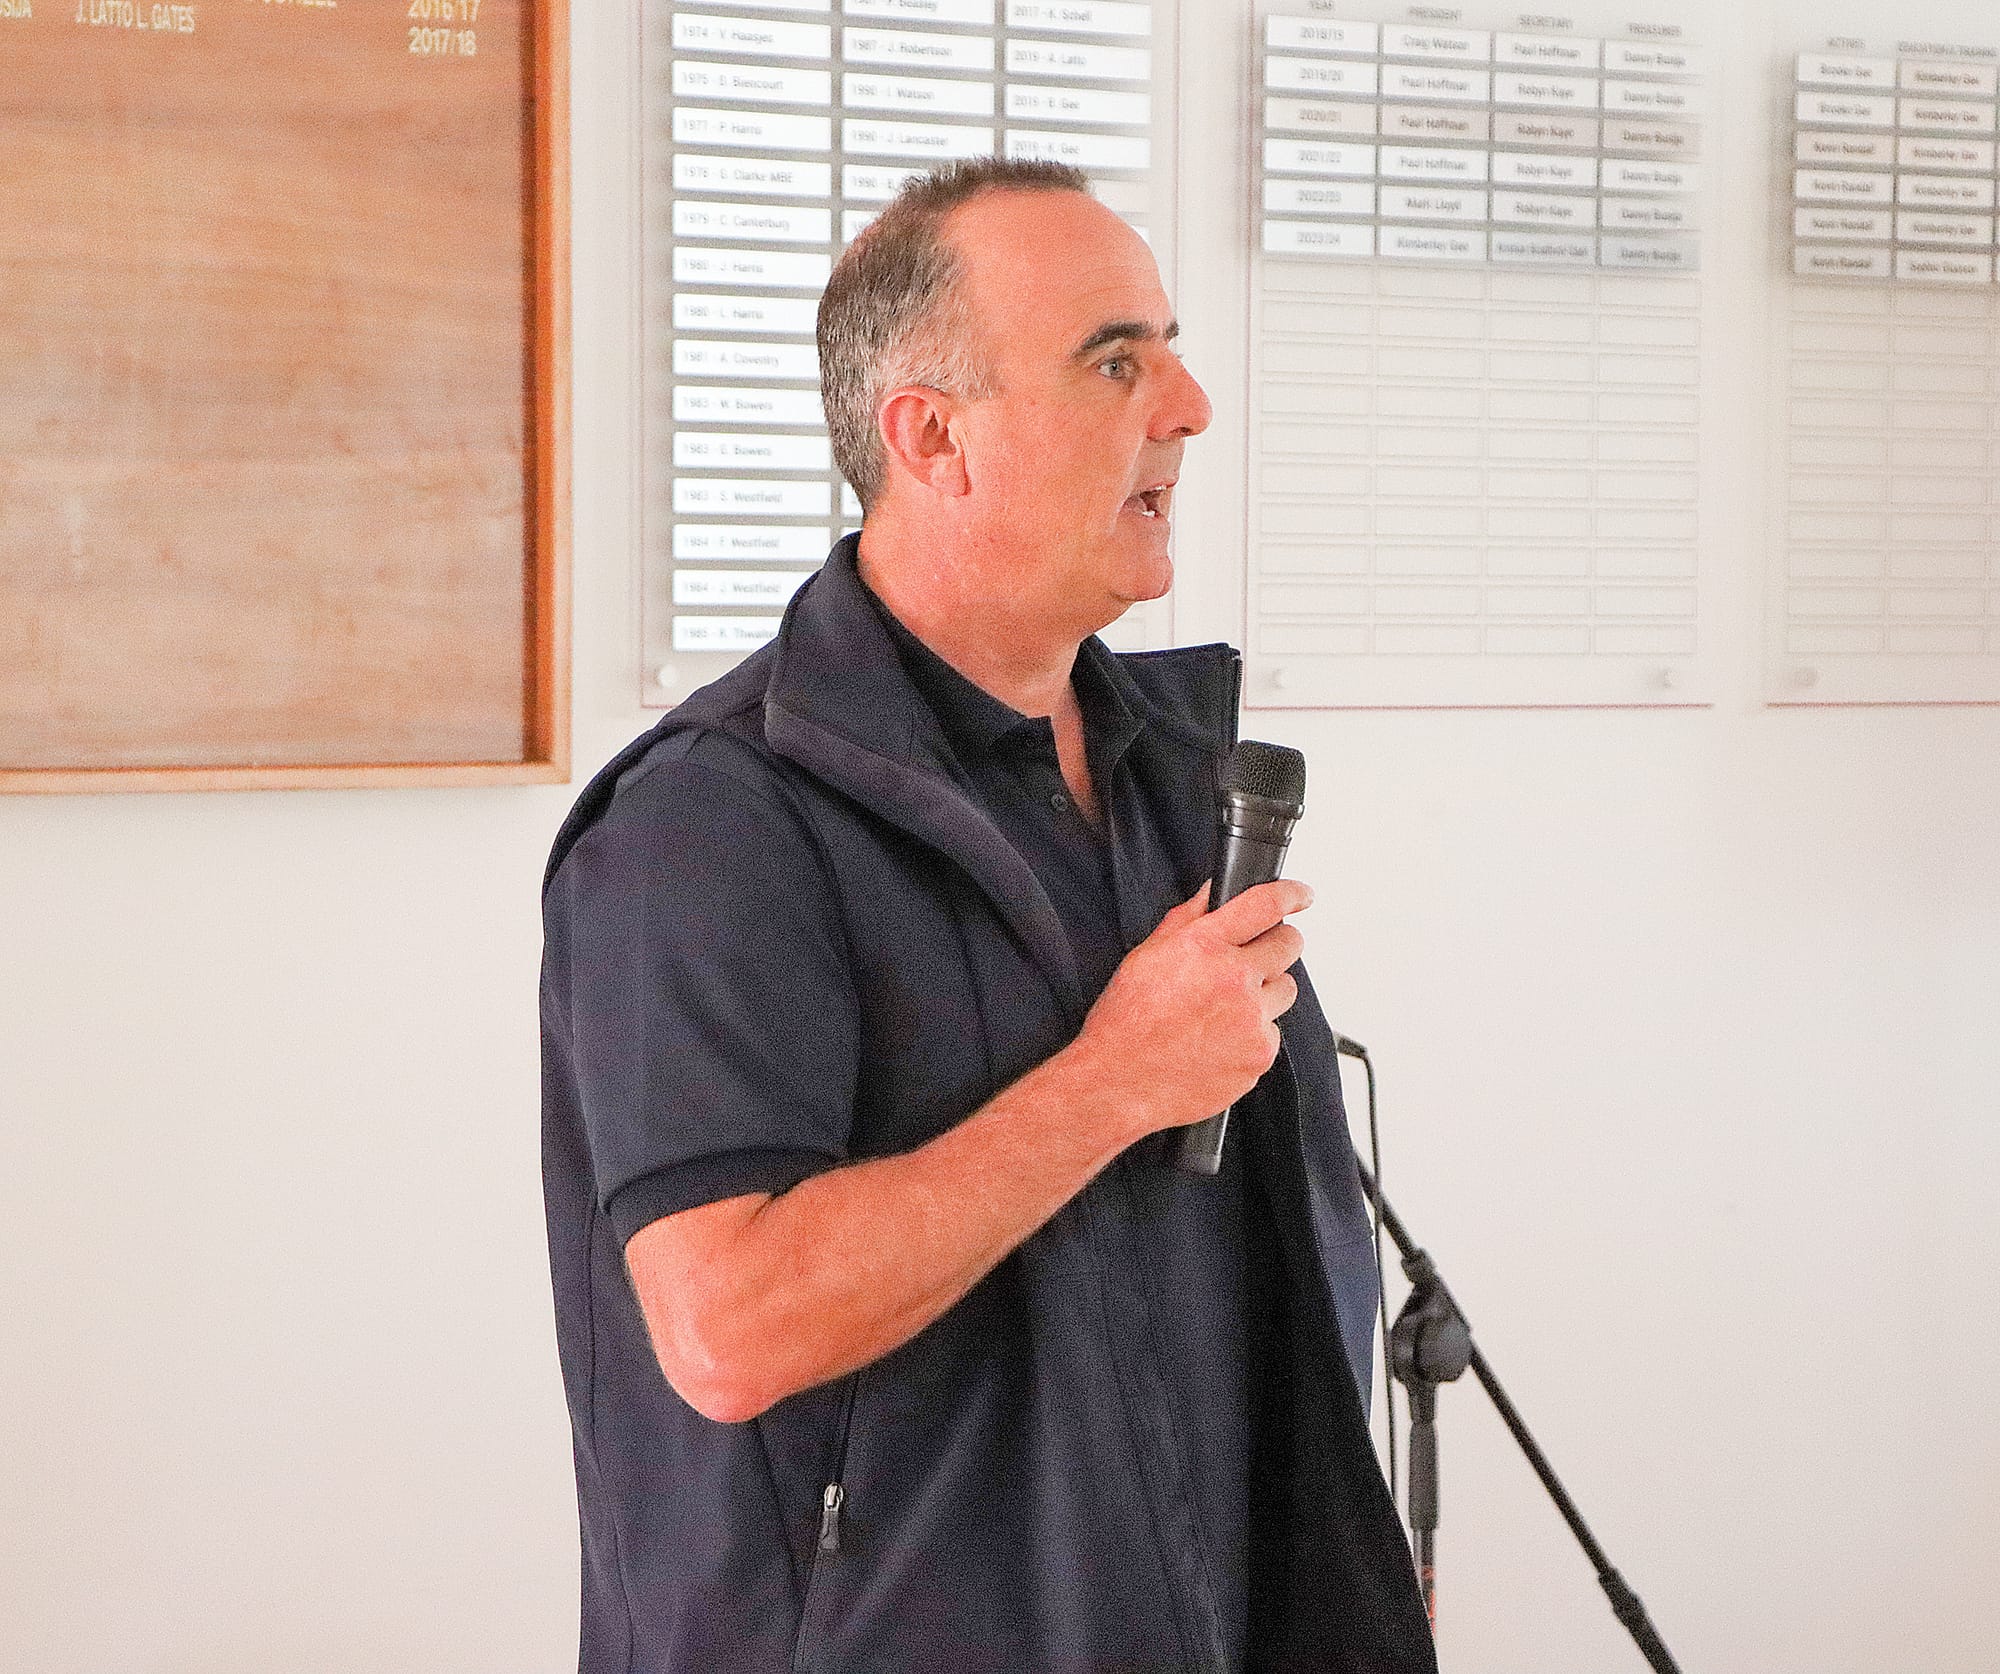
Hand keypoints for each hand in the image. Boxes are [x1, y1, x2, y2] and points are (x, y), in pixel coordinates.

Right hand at [1069, 879, 1310, 1140]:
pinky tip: (1220, 1040)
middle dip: (1277, 944)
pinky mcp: (1260, 1054)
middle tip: (1253, 959)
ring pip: (1285, 989)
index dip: (1292, 894)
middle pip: (1289, 944)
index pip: (1265, 905)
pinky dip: (1254, 1033)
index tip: (1301, 896)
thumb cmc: (1126, 1021)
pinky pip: (1273, 1031)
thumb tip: (1212, 894)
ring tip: (1225, 1009)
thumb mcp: (1145, 956)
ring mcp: (1251, 1018)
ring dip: (1265, 992)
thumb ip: (1186, 919)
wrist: (1119, 1082)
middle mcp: (1233, 978)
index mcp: (1203, 946)